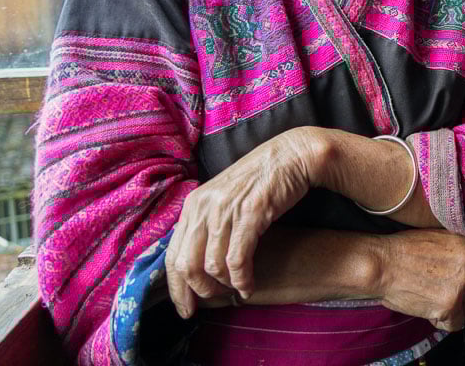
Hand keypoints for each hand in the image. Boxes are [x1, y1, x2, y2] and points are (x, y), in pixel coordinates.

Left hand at [166, 128, 320, 317]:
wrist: (292, 155)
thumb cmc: (260, 181)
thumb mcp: (223, 198)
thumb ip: (207, 224)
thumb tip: (195, 260)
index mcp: (194, 204)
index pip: (173, 255)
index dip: (176, 288)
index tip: (186, 308)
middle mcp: (204, 207)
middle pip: (187, 264)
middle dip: (198, 291)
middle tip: (214, 302)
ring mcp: (226, 209)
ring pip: (212, 265)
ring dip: (224, 286)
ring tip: (237, 292)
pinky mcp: (251, 213)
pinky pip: (238, 258)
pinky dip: (241, 279)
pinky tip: (249, 286)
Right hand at [368, 229, 464, 331]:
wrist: (382, 264)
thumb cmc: (400, 251)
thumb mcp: (437, 238)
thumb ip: (456, 252)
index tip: (453, 283)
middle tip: (450, 299)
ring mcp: (462, 284)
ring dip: (458, 312)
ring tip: (437, 305)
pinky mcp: (450, 304)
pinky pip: (457, 324)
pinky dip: (444, 323)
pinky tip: (430, 312)